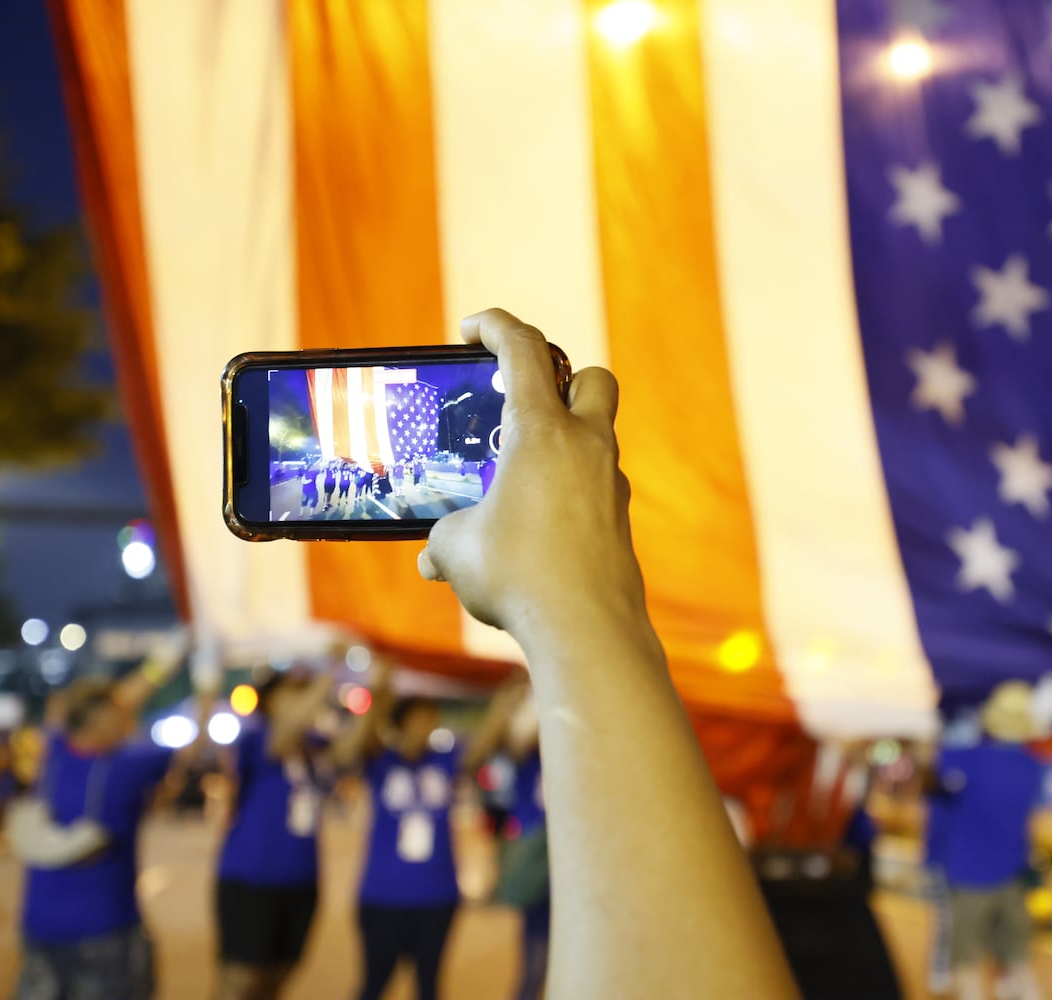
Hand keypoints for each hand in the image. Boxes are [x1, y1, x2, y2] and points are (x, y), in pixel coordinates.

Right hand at [418, 310, 647, 652]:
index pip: (523, 348)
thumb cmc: (518, 577)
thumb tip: (431, 555)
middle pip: (592, 378)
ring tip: (517, 478)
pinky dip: (570, 492)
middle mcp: (587, 446)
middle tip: (521, 402)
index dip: (494, 325)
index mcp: (542, 431)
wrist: (586, 630)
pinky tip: (538, 527)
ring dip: (563, 443)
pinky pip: (597, 488)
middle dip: (561, 377)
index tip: (470, 328)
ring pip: (597, 437)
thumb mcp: (458, 550)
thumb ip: (443, 539)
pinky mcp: (620, 522)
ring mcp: (611, 484)